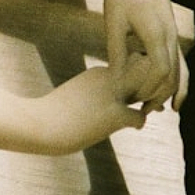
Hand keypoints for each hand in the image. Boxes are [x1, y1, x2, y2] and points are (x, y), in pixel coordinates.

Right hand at [32, 67, 146, 153]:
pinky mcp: (114, 115)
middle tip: (153, 100)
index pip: (129, 67)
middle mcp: (108, 78)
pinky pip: (139, 116)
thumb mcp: (73, 99)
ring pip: (146, 89)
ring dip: (150, 100)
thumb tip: (102, 110)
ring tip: (154, 109)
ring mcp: (112, 95)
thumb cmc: (52, 116)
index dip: (137, 77)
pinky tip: (134, 127)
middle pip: (143, 71)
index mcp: (99, 72)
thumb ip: (92, 97)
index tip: (137, 90)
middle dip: (151, 84)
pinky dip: (139, 122)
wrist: (39, 125)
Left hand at [101, 0, 182, 110]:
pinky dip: (177, 80)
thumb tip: (116, 81)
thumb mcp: (113, 22)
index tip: (130, 100)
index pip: (159, 70)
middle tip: (141, 112)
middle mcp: (170, 35)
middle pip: (173, 75)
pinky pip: (180, 62)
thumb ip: (116, 51)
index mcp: (155, 32)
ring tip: (159, 110)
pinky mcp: (172, 34)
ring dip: (171, 92)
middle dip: (159, 95)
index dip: (146, 89)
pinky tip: (170, 96)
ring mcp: (174, 35)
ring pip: (181, 70)